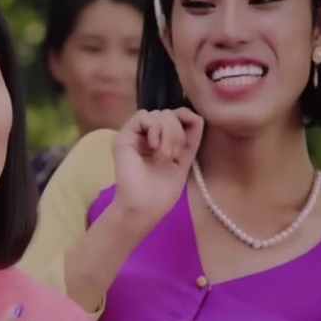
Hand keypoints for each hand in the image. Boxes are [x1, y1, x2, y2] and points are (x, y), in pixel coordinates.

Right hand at [110, 108, 203, 229]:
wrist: (145, 207)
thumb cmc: (162, 191)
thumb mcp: (184, 160)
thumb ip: (190, 138)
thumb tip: (197, 116)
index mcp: (160, 140)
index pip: (175, 116)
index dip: (185, 121)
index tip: (185, 145)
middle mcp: (146, 136)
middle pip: (168, 113)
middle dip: (177, 132)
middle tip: (172, 155)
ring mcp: (134, 136)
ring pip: (158, 114)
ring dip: (168, 133)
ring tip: (164, 155)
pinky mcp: (124, 137)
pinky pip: (143, 116)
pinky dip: (154, 128)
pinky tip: (153, 147)